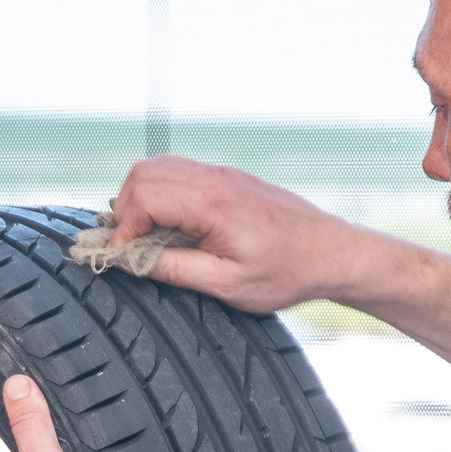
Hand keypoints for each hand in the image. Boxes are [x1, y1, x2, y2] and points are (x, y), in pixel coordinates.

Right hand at [111, 155, 373, 314]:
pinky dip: (161, 194)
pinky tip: (168, 225)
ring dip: (140, 198)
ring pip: (158, 167)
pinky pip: (180, 173)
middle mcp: (215, 179)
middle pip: (143, 173)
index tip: (119, 257)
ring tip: (142, 235)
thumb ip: (173, 269)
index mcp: (212, 203)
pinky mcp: (229, 179)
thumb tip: (131, 261)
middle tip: (126, 245)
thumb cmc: (287, 271)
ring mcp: (223, 174)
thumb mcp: (226, 284)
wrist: (331, 253)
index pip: (143, 198)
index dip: (122, 230)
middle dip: (124, 209)